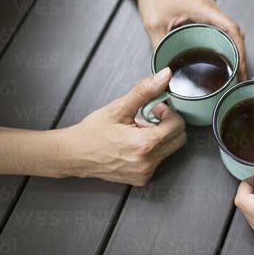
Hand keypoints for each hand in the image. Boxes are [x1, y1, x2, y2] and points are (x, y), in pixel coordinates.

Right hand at [64, 68, 185, 185]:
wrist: (74, 154)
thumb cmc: (92, 132)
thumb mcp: (119, 107)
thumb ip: (145, 90)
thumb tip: (164, 76)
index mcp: (144, 144)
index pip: (178, 125)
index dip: (169, 112)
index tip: (155, 108)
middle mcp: (148, 162)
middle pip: (178, 138)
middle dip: (168, 124)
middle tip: (149, 117)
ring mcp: (145, 173)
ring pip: (170, 149)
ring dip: (160, 136)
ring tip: (138, 130)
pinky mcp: (142, 178)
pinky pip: (159, 159)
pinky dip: (153, 148)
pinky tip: (135, 143)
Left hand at [138, 0, 246, 79]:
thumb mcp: (154, 26)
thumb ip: (160, 49)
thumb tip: (163, 72)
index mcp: (203, 9)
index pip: (230, 28)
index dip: (239, 48)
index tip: (240, 66)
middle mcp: (210, 10)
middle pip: (235, 32)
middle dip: (240, 54)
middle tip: (240, 75)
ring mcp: (209, 13)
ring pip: (230, 32)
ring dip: (235, 49)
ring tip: (235, 70)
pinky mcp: (205, 17)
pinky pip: (221, 31)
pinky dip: (226, 45)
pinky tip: (223, 58)